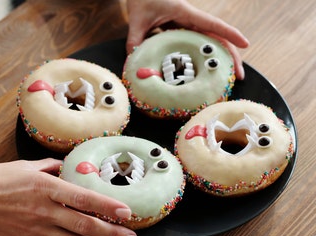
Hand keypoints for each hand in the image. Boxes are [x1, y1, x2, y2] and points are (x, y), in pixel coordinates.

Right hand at [0, 159, 138, 235]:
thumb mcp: (24, 166)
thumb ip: (50, 167)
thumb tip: (67, 167)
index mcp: (46, 188)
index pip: (84, 198)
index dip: (108, 207)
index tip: (128, 213)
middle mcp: (45, 211)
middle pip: (85, 225)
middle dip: (113, 233)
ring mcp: (37, 231)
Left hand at [126, 0, 248, 78]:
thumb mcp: (136, 19)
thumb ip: (135, 40)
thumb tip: (134, 62)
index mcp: (185, 13)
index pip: (212, 24)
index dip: (229, 34)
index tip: (245, 44)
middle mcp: (191, 20)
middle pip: (217, 38)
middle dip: (231, 56)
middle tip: (238, 76)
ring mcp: (188, 26)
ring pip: (211, 43)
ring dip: (221, 60)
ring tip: (228, 80)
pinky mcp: (182, 32)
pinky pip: (198, 46)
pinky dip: (205, 59)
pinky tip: (208, 74)